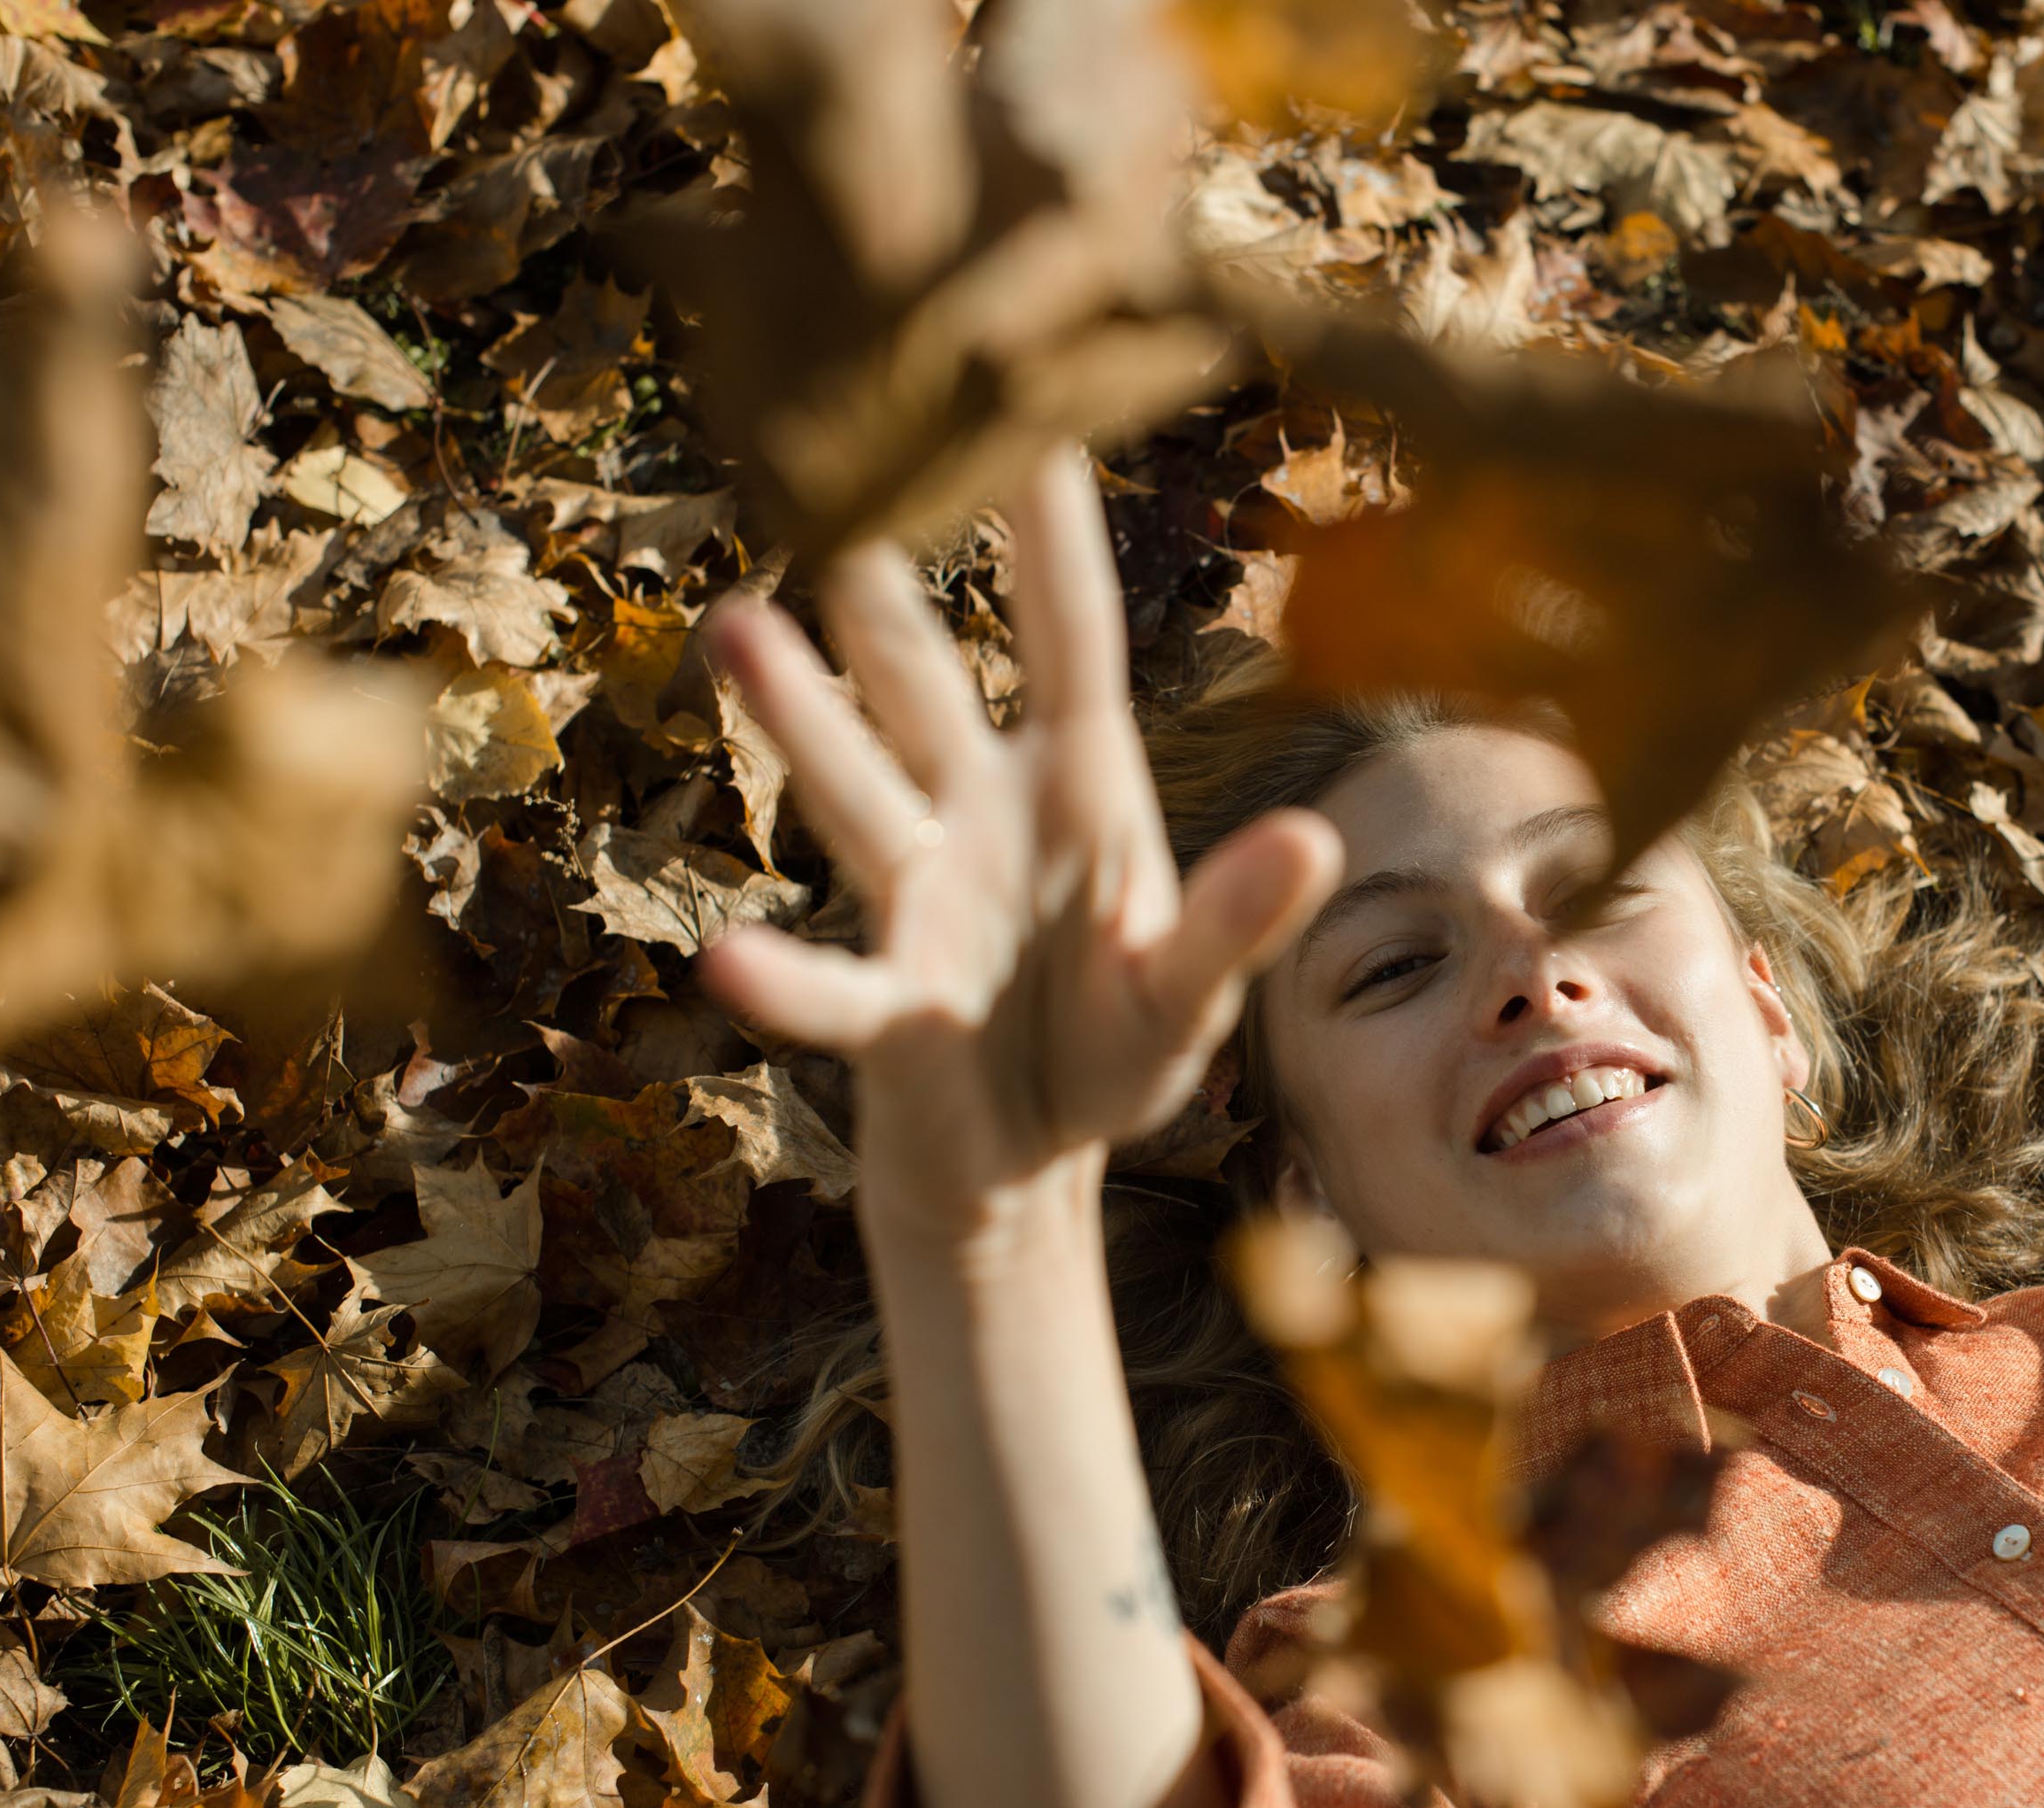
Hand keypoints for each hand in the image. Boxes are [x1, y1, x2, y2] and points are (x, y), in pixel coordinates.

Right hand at [695, 449, 1342, 1237]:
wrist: (1028, 1167)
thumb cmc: (1114, 1051)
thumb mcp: (1193, 992)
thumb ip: (1241, 922)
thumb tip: (1316, 837)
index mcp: (1079, 785)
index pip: (1068, 635)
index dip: (1051, 532)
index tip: (1033, 404)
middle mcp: (980, 812)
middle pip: (925, 680)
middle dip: (885, 586)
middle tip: (834, 467)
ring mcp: (922, 897)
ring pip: (856, 789)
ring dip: (800, 716)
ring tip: (734, 626)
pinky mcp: (887, 1008)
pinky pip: (832, 987)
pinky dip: (785, 981)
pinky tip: (728, 963)